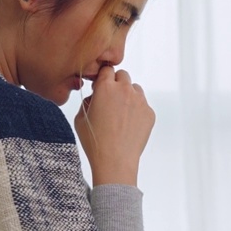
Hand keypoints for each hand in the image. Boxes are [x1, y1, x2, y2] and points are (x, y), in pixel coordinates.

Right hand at [73, 66, 154, 185]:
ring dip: (128, 95)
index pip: (106, 69)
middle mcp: (125, 90)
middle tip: (111, 99)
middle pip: (123, 75)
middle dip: (116, 83)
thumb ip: (88, 101)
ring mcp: (140, 101)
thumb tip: (95, 97)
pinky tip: (129, 125)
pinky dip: (137, 110)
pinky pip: (143, 105)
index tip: (100, 87)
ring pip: (135, 89)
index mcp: (105, 87)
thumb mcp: (80, 118)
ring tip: (121, 113)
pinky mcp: (149, 113)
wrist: (115, 160)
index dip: (103, 78)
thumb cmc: (95, 141)